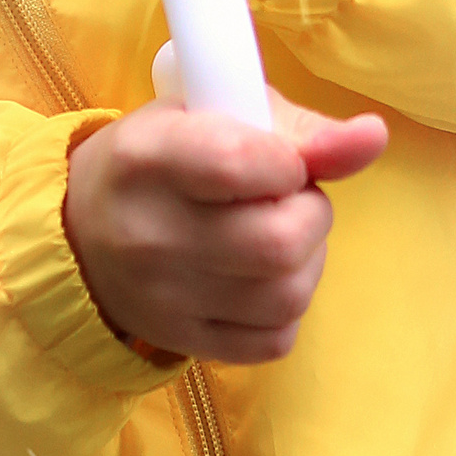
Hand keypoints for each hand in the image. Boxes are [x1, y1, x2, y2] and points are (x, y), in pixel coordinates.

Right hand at [63, 96, 387, 363]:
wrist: (81, 234)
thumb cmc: (157, 159)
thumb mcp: (205, 114)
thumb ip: (293, 127)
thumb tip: (374, 137)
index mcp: (147, 158)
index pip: (240, 163)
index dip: (289, 161)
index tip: (282, 158)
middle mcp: (151, 233)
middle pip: (278, 241)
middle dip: (310, 213)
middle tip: (288, 199)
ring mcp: (167, 298)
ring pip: (287, 293)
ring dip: (306, 259)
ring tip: (280, 235)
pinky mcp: (185, 342)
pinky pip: (276, 337)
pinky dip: (288, 305)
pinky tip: (264, 277)